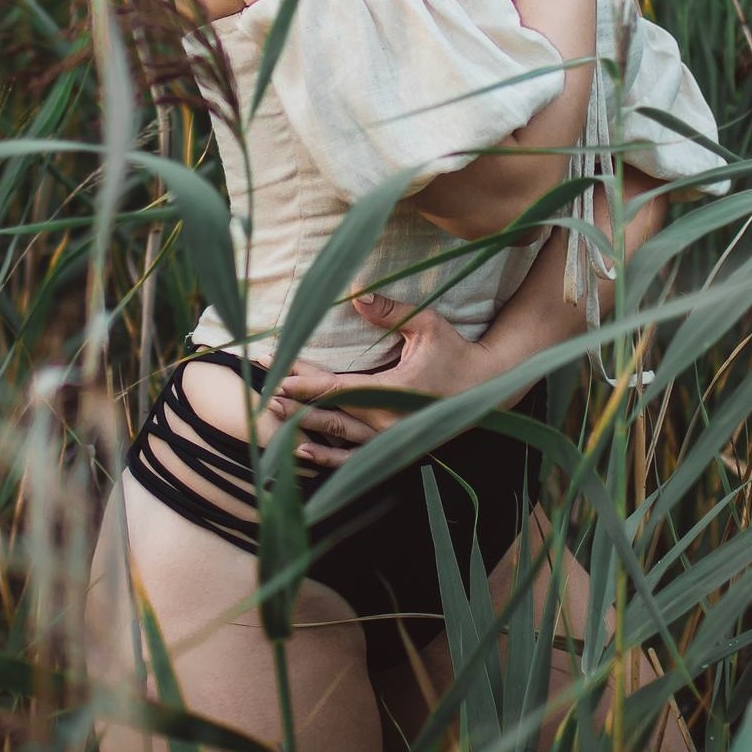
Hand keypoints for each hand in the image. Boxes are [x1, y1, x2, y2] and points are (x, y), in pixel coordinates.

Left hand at [267, 292, 512, 467]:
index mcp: (393, 391)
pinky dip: (328, 457)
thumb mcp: (428, 325)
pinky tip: (304, 452)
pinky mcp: (395, 447)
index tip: (276, 373)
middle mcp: (388, 422)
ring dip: (304, 428)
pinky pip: (355, 458)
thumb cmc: (457, 352)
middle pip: (330, 414)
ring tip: (274, 419)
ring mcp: (391, 439)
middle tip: (263, 394)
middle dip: (294, 403)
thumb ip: (391, 311)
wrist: (488, 389)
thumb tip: (358, 294)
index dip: (304, 382)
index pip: (337, 388)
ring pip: (339, 439)